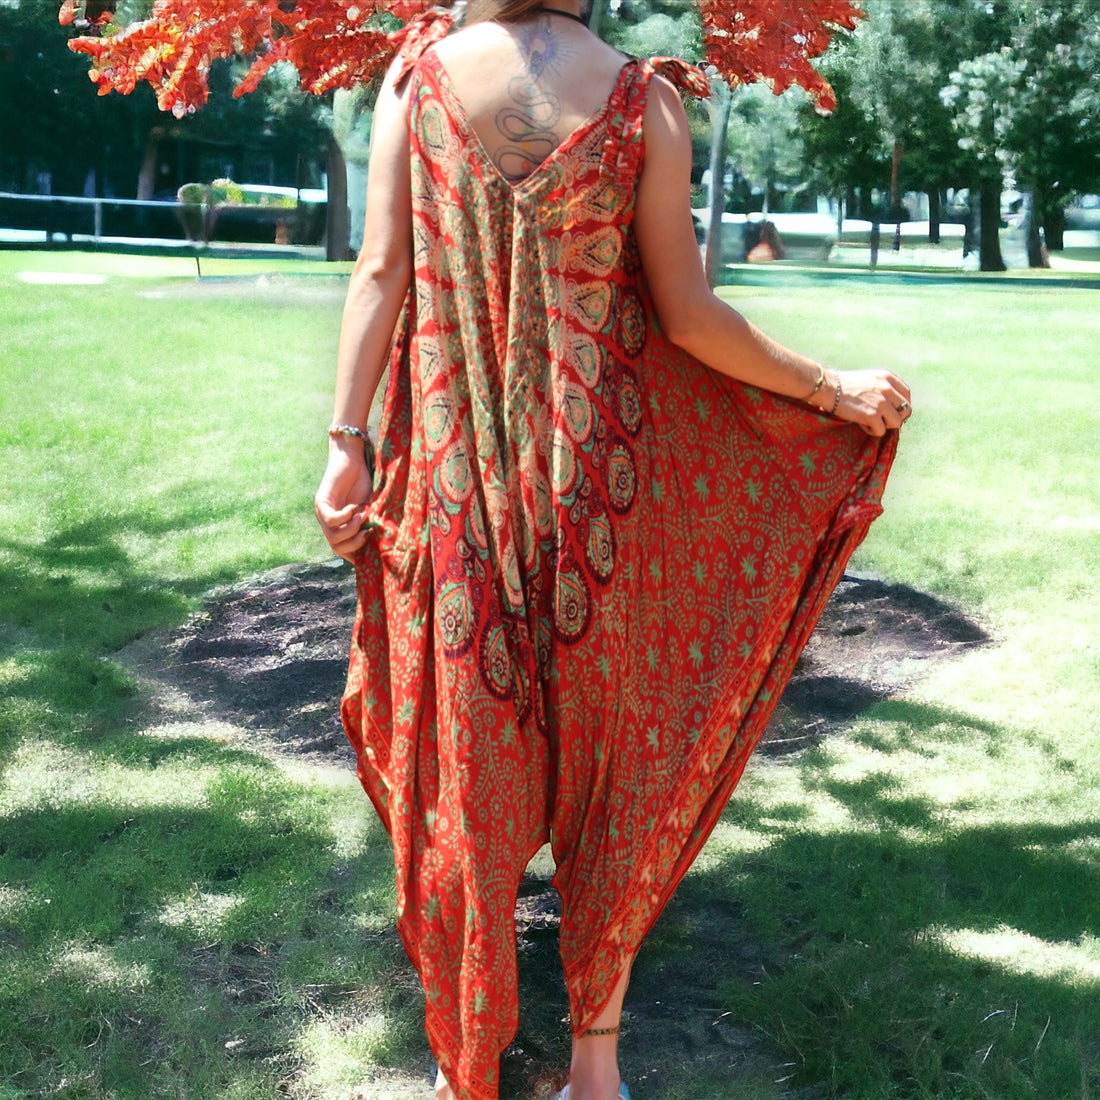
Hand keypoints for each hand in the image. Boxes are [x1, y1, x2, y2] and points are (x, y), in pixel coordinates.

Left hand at [314, 441, 372, 561]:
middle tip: (368, 532)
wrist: (353, 459)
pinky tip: (354, 507)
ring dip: (351, 530)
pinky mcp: (321, 503)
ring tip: (362, 516)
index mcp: (340, 527)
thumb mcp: (370, 508)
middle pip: (336, 548)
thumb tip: (381, 545)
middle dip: (355, 545)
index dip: (357, 555)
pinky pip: (330, 520)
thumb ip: (370, 524)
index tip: (373, 550)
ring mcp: (322, 514)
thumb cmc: (363, 482)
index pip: (343, 551)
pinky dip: (345, 517)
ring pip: (333, 538)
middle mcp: (329, 523)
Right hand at [830, 369, 911, 437]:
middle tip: (881, 419)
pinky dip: (871, 431)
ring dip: (885, 425)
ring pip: (897, 423)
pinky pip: (881, 431)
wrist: (829, 388)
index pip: (907, 394)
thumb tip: (894, 406)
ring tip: (870, 422)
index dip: (900, 405)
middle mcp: (888, 389)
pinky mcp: (872, 415)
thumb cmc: (845, 385)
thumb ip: (884, 388)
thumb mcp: (869, 378)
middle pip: (905, 410)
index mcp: (888, 378)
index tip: (890, 411)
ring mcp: (881, 403)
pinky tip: (861, 424)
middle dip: (894, 417)